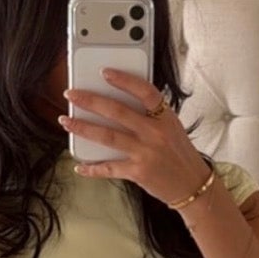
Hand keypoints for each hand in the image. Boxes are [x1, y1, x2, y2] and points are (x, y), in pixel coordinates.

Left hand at [59, 71, 209, 206]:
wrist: (192, 185)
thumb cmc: (179, 154)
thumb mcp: (172, 127)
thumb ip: (151, 115)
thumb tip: (118, 103)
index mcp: (165, 118)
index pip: (145, 92)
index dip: (124, 80)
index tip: (104, 72)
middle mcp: (155, 134)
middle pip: (118, 112)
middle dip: (90, 101)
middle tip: (71, 95)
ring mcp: (145, 153)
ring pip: (108, 137)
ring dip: (83, 128)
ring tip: (66, 121)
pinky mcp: (138, 173)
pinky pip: (110, 168)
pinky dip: (93, 168)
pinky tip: (79, 165)